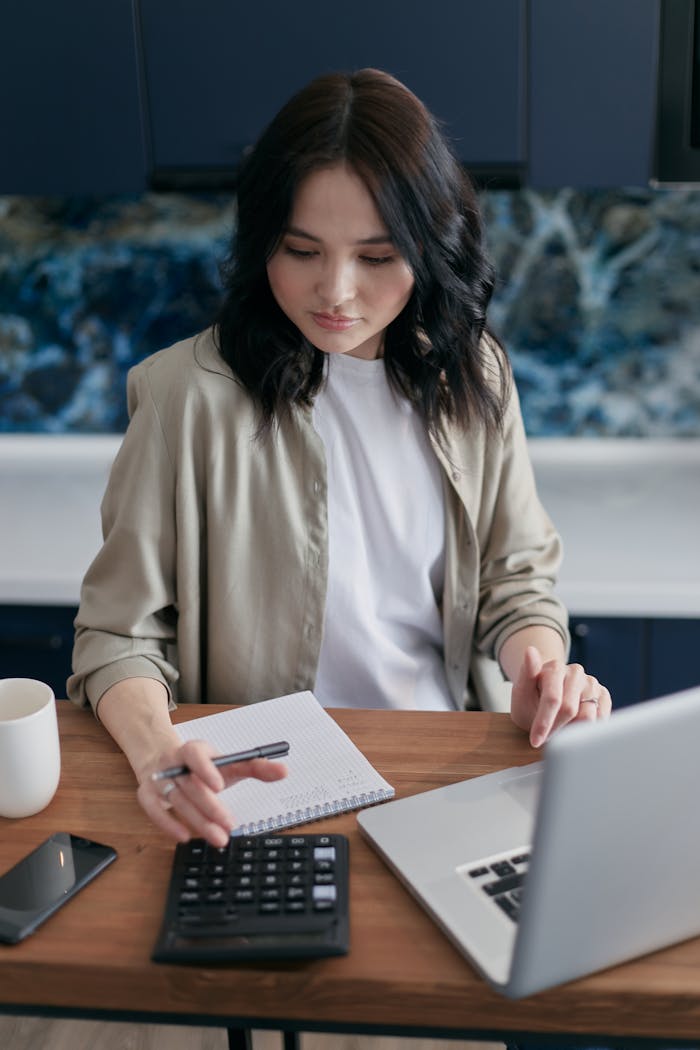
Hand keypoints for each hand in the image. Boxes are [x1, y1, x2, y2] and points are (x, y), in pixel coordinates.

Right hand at [137, 739, 287, 846]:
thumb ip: (256, 767)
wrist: (164, 760)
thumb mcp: (229, 763)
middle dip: (210, 807)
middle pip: (190, 785)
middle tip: (229, 824)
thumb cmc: (203, 766)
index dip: (206, 768)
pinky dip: (167, 824)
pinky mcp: (146, 794)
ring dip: (197, 821)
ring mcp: (158, 778)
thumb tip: (284, 771)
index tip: (220, 787)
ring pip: (176, 800)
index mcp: (193, 749)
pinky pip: (154, 810)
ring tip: (218, 838)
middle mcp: (173, 763)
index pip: (196, 754)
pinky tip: (184, 837)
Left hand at [510, 645, 611, 748]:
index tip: (535, 741)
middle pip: (570, 710)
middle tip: (546, 738)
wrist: (545, 703)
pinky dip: (587, 729)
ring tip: (559, 728)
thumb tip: (530, 650)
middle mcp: (576, 672)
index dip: (544, 723)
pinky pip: (601, 719)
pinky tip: (574, 726)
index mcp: (555, 667)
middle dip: (555, 729)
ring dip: (571, 730)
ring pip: (589, 717)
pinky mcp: (603, 696)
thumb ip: (526, 674)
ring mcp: (591, 684)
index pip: (552, 698)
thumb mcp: (521, 692)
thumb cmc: (530, 700)